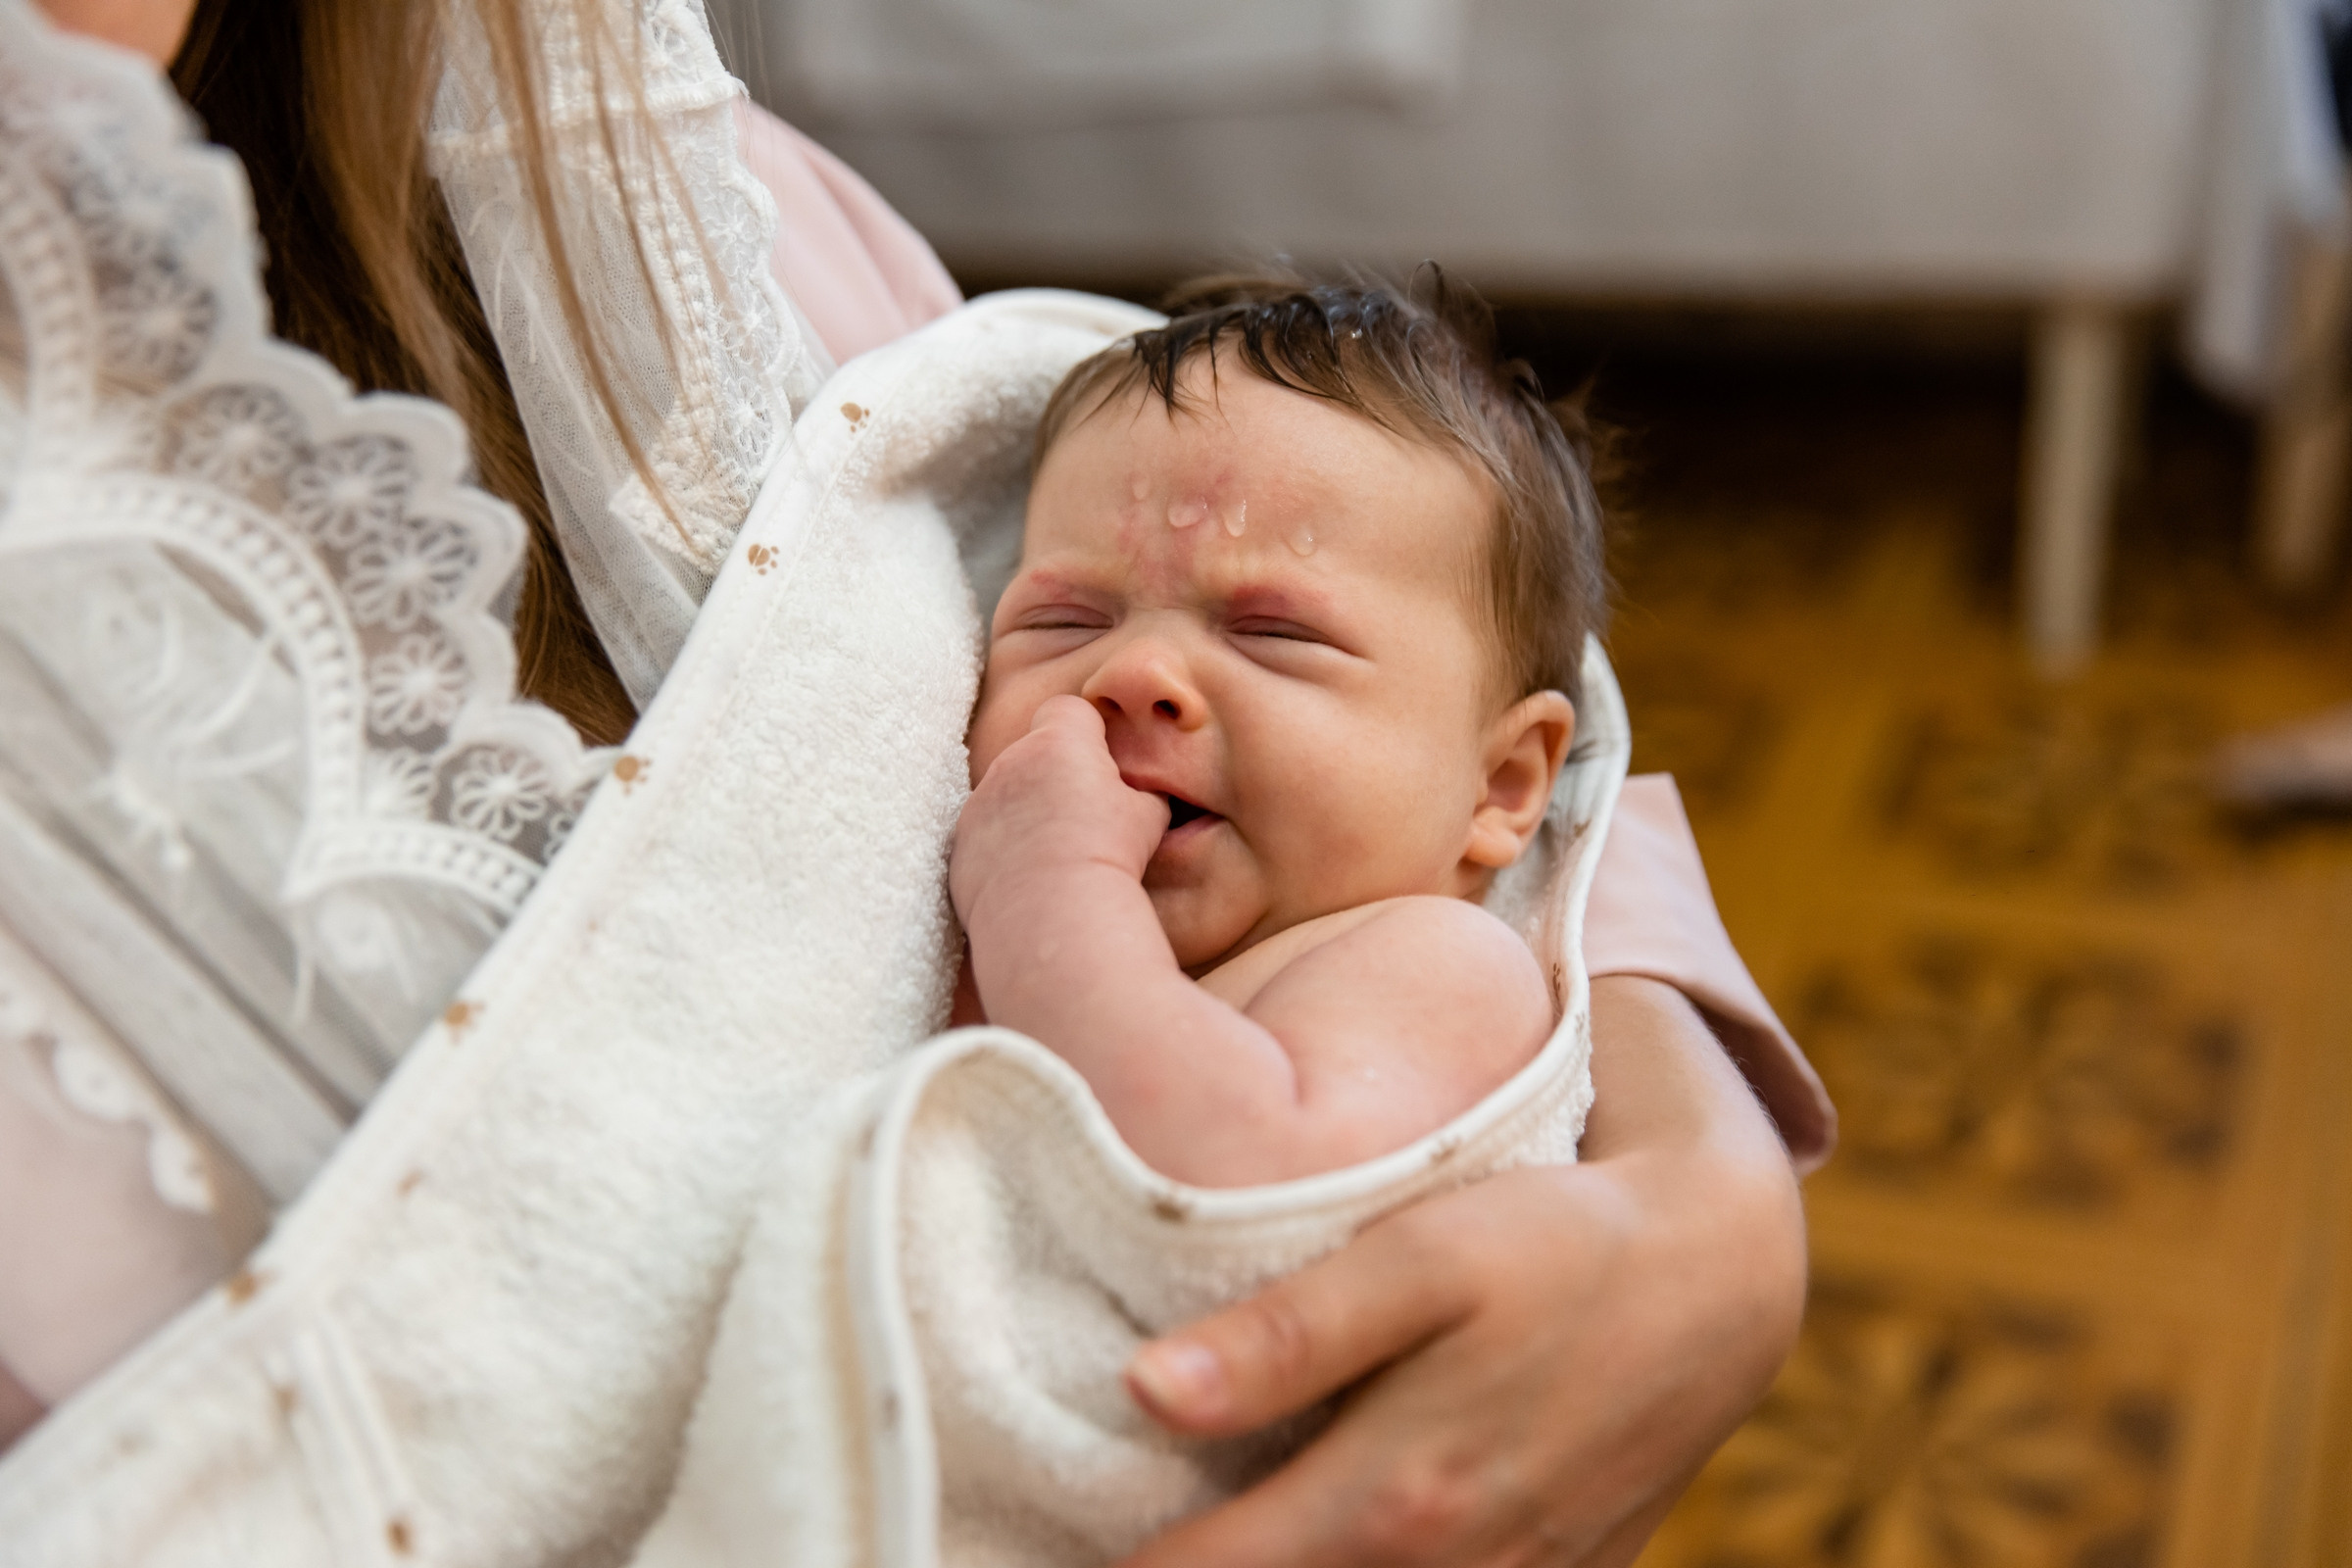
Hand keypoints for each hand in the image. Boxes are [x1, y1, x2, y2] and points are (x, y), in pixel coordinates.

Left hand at [950, 695, 1168, 926]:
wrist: (1052, 914)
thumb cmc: (1108, 858)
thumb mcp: (1148, 818)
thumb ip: (1142, 794)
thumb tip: (1146, 796)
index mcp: (1059, 743)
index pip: (1068, 710)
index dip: (1086, 731)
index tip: (1101, 764)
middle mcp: (1010, 763)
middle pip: (1033, 752)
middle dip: (1054, 776)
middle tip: (1082, 820)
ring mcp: (978, 803)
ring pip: (1004, 795)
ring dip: (1025, 814)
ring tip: (1054, 857)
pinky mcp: (959, 844)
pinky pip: (984, 835)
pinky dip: (1001, 850)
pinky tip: (1028, 880)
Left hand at [1116, 976, 1807, 1566]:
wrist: (1718, 1275)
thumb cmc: (1553, 1245)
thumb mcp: (1421, 1261)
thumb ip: (1288, 1335)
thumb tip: (1142, 1392)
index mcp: (1391, 1505)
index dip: (1115, 1562)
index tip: (1042, 1527)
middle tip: (1087, 1529)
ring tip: (1188, 1531)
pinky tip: (1317, 1531)